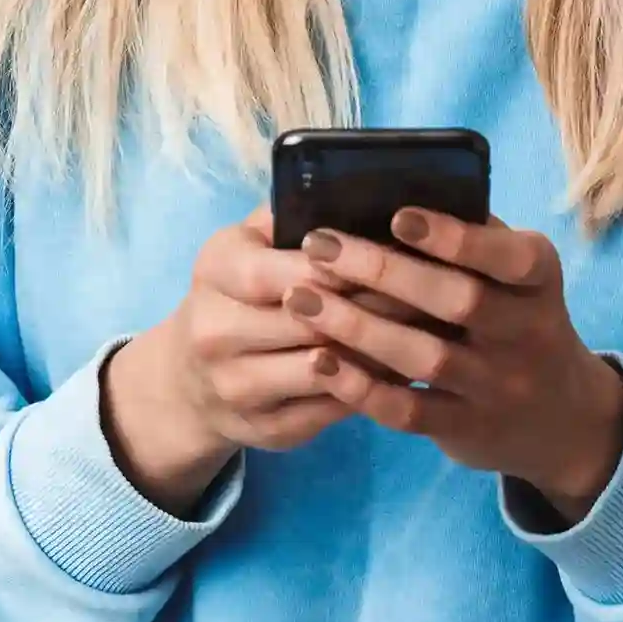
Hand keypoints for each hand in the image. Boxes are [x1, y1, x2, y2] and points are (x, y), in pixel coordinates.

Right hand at [104, 203, 404, 512]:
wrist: (188, 379)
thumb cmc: (236, 291)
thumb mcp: (246, 243)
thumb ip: (290, 215)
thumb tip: (357, 190)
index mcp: (216, 271)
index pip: (292, 269)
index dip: (350, 266)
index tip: (400, 255)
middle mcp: (216, 333)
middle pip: (313, 322)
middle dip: (377, 307)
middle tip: (434, 294)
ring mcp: (237, 387)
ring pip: (326, 371)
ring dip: (380, 352)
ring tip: (428, 332)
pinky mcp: (265, 431)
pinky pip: (331, 410)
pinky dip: (371, 390)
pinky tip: (405, 371)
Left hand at [281, 208, 622, 520]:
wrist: (562, 417)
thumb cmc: (517, 319)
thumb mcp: (518, 278)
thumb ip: (474, 240)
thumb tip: (392, 192)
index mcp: (538, 280)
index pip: (508, 256)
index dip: (455, 237)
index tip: (398, 215)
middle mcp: (526, 333)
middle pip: (457, 301)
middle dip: (383, 270)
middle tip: (319, 246)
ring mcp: (498, 386)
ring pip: (425, 357)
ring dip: (358, 326)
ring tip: (301, 299)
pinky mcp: (468, 429)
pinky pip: (409, 411)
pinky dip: (361, 387)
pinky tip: (319, 360)